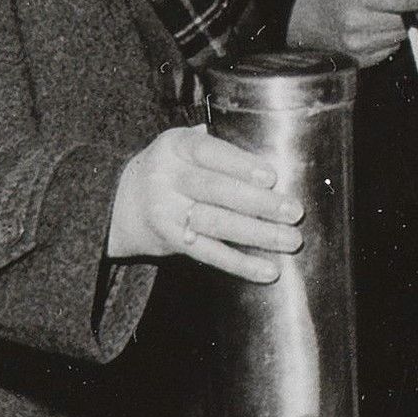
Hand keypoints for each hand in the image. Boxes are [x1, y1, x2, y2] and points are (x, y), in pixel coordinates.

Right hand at [110, 126, 303, 283]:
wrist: (124, 204)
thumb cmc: (173, 169)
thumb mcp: (183, 146)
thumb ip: (218, 147)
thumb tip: (268, 154)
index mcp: (175, 146)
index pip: (209, 153)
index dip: (240, 165)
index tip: (271, 177)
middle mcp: (166, 177)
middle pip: (216, 191)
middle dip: (259, 203)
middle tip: (293, 212)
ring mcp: (166, 212)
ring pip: (217, 224)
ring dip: (257, 235)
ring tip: (290, 241)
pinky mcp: (171, 242)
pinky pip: (210, 254)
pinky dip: (241, 264)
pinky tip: (268, 270)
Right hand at [288, 0, 417, 68]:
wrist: (298, 23)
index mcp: (356, 0)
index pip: (400, 1)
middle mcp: (357, 26)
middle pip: (403, 21)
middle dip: (415, 11)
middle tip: (415, 3)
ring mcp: (358, 47)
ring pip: (399, 37)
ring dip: (403, 26)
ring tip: (390, 16)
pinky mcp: (359, 61)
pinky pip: (390, 50)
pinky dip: (391, 40)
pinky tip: (378, 30)